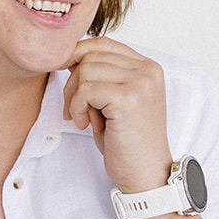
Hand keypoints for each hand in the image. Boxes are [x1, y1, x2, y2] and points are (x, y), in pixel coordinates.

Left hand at [63, 38, 172, 192]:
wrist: (145, 174)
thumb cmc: (127, 142)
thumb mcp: (113, 101)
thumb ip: (101, 76)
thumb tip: (70, 56)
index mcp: (147, 67)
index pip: (103, 43)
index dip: (79, 58)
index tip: (71, 86)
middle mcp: (148, 70)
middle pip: (91, 54)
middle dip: (73, 82)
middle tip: (76, 110)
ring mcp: (141, 82)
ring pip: (86, 69)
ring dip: (75, 97)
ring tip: (84, 119)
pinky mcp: (129, 98)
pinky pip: (87, 89)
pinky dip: (78, 107)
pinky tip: (85, 124)